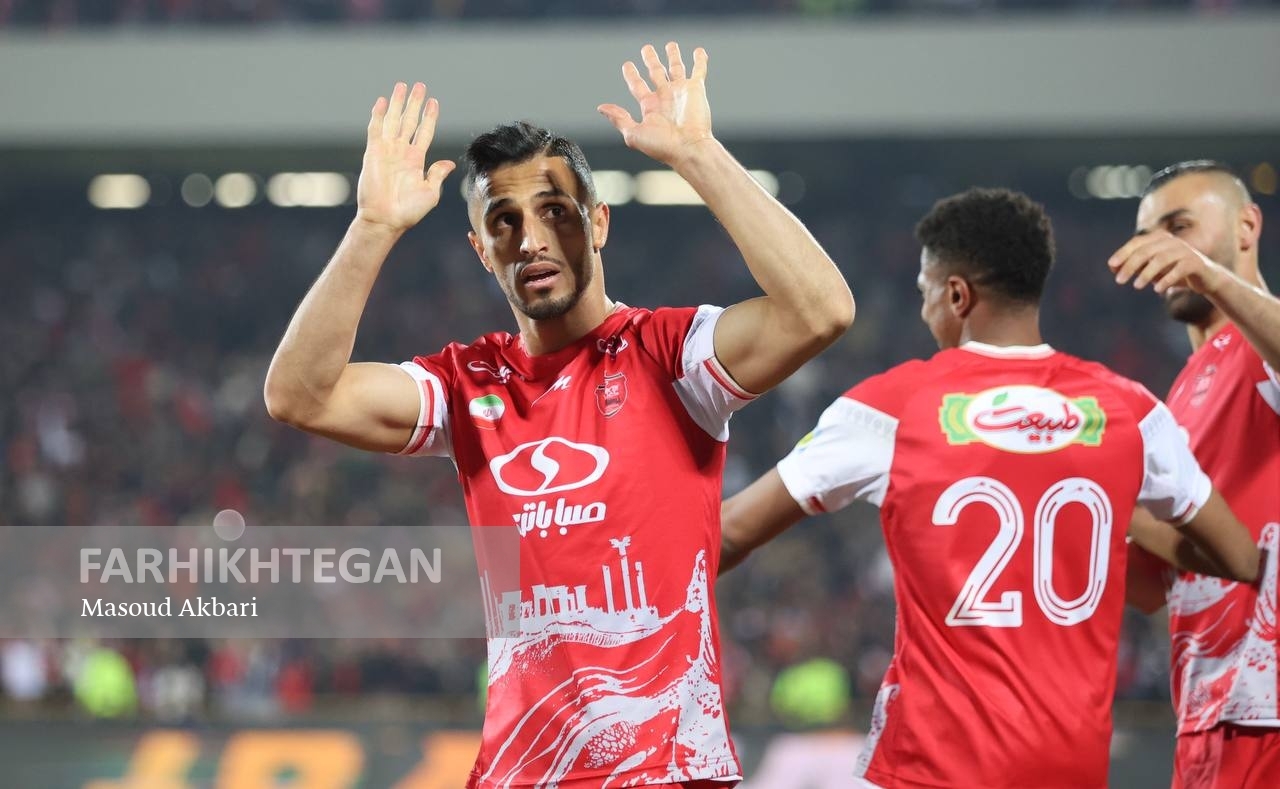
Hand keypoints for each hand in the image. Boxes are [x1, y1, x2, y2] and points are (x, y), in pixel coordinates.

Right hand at [355, 82, 455, 233]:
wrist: (386, 219)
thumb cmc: (408, 211)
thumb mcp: (430, 192)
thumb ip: (437, 174)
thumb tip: (449, 163)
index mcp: (416, 160)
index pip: (424, 132)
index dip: (429, 117)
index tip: (434, 102)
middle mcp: (402, 152)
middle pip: (409, 121)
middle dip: (414, 103)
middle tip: (419, 86)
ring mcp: (387, 151)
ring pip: (393, 120)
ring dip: (397, 103)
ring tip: (402, 86)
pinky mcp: (373, 153)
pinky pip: (375, 130)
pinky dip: (378, 115)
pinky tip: (382, 101)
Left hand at [597, 42, 713, 168]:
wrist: (689, 148)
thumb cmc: (662, 146)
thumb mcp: (634, 133)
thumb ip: (619, 119)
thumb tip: (601, 107)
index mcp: (649, 106)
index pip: (637, 85)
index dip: (631, 75)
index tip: (627, 65)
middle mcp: (665, 97)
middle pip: (655, 73)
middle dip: (650, 60)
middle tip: (646, 49)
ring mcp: (680, 92)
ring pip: (676, 68)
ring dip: (673, 56)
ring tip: (670, 45)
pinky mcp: (696, 89)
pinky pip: (698, 70)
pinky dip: (699, 60)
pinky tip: (699, 51)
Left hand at [1108, 230, 1228, 295]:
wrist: (1205, 278)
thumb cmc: (1173, 272)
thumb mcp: (1152, 269)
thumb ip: (1134, 266)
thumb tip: (1112, 267)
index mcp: (1160, 239)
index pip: (1137, 243)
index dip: (1123, 253)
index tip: (1111, 266)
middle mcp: (1172, 241)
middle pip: (1146, 251)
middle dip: (1130, 266)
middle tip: (1118, 281)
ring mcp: (1185, 250)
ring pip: (1161, 259)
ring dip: (1146, 274)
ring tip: (1136, 286)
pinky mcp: (1195, 263)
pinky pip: (1179, 270)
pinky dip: (1166, 280)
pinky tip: (1157, 290)